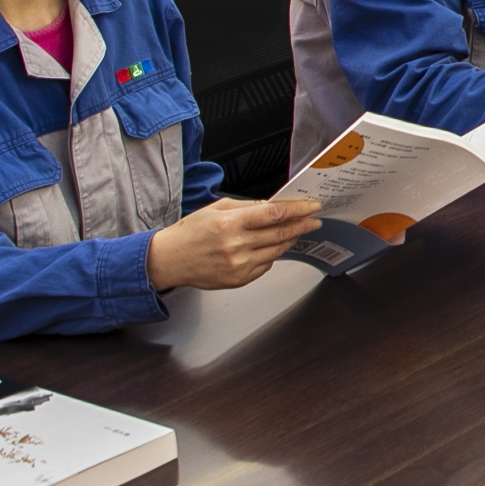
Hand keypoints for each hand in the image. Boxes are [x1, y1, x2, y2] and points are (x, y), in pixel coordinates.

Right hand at [147, 195, 321, 290]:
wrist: (170, 260)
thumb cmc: (191, 232)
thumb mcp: (216, 208)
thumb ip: (247, 207)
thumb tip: (273, 206)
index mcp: (230, 223)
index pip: (274, 214)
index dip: (298, 210)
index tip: (312, 207)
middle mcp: (236, 245)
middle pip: (281, 233)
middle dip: (302, 225)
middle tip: (314, 220)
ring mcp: (239, 265)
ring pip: (277, 250)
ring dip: (291, 240)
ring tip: (296, 231)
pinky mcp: (239, 279)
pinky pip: (266, 265)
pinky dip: (273, 254)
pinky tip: (272, 246)